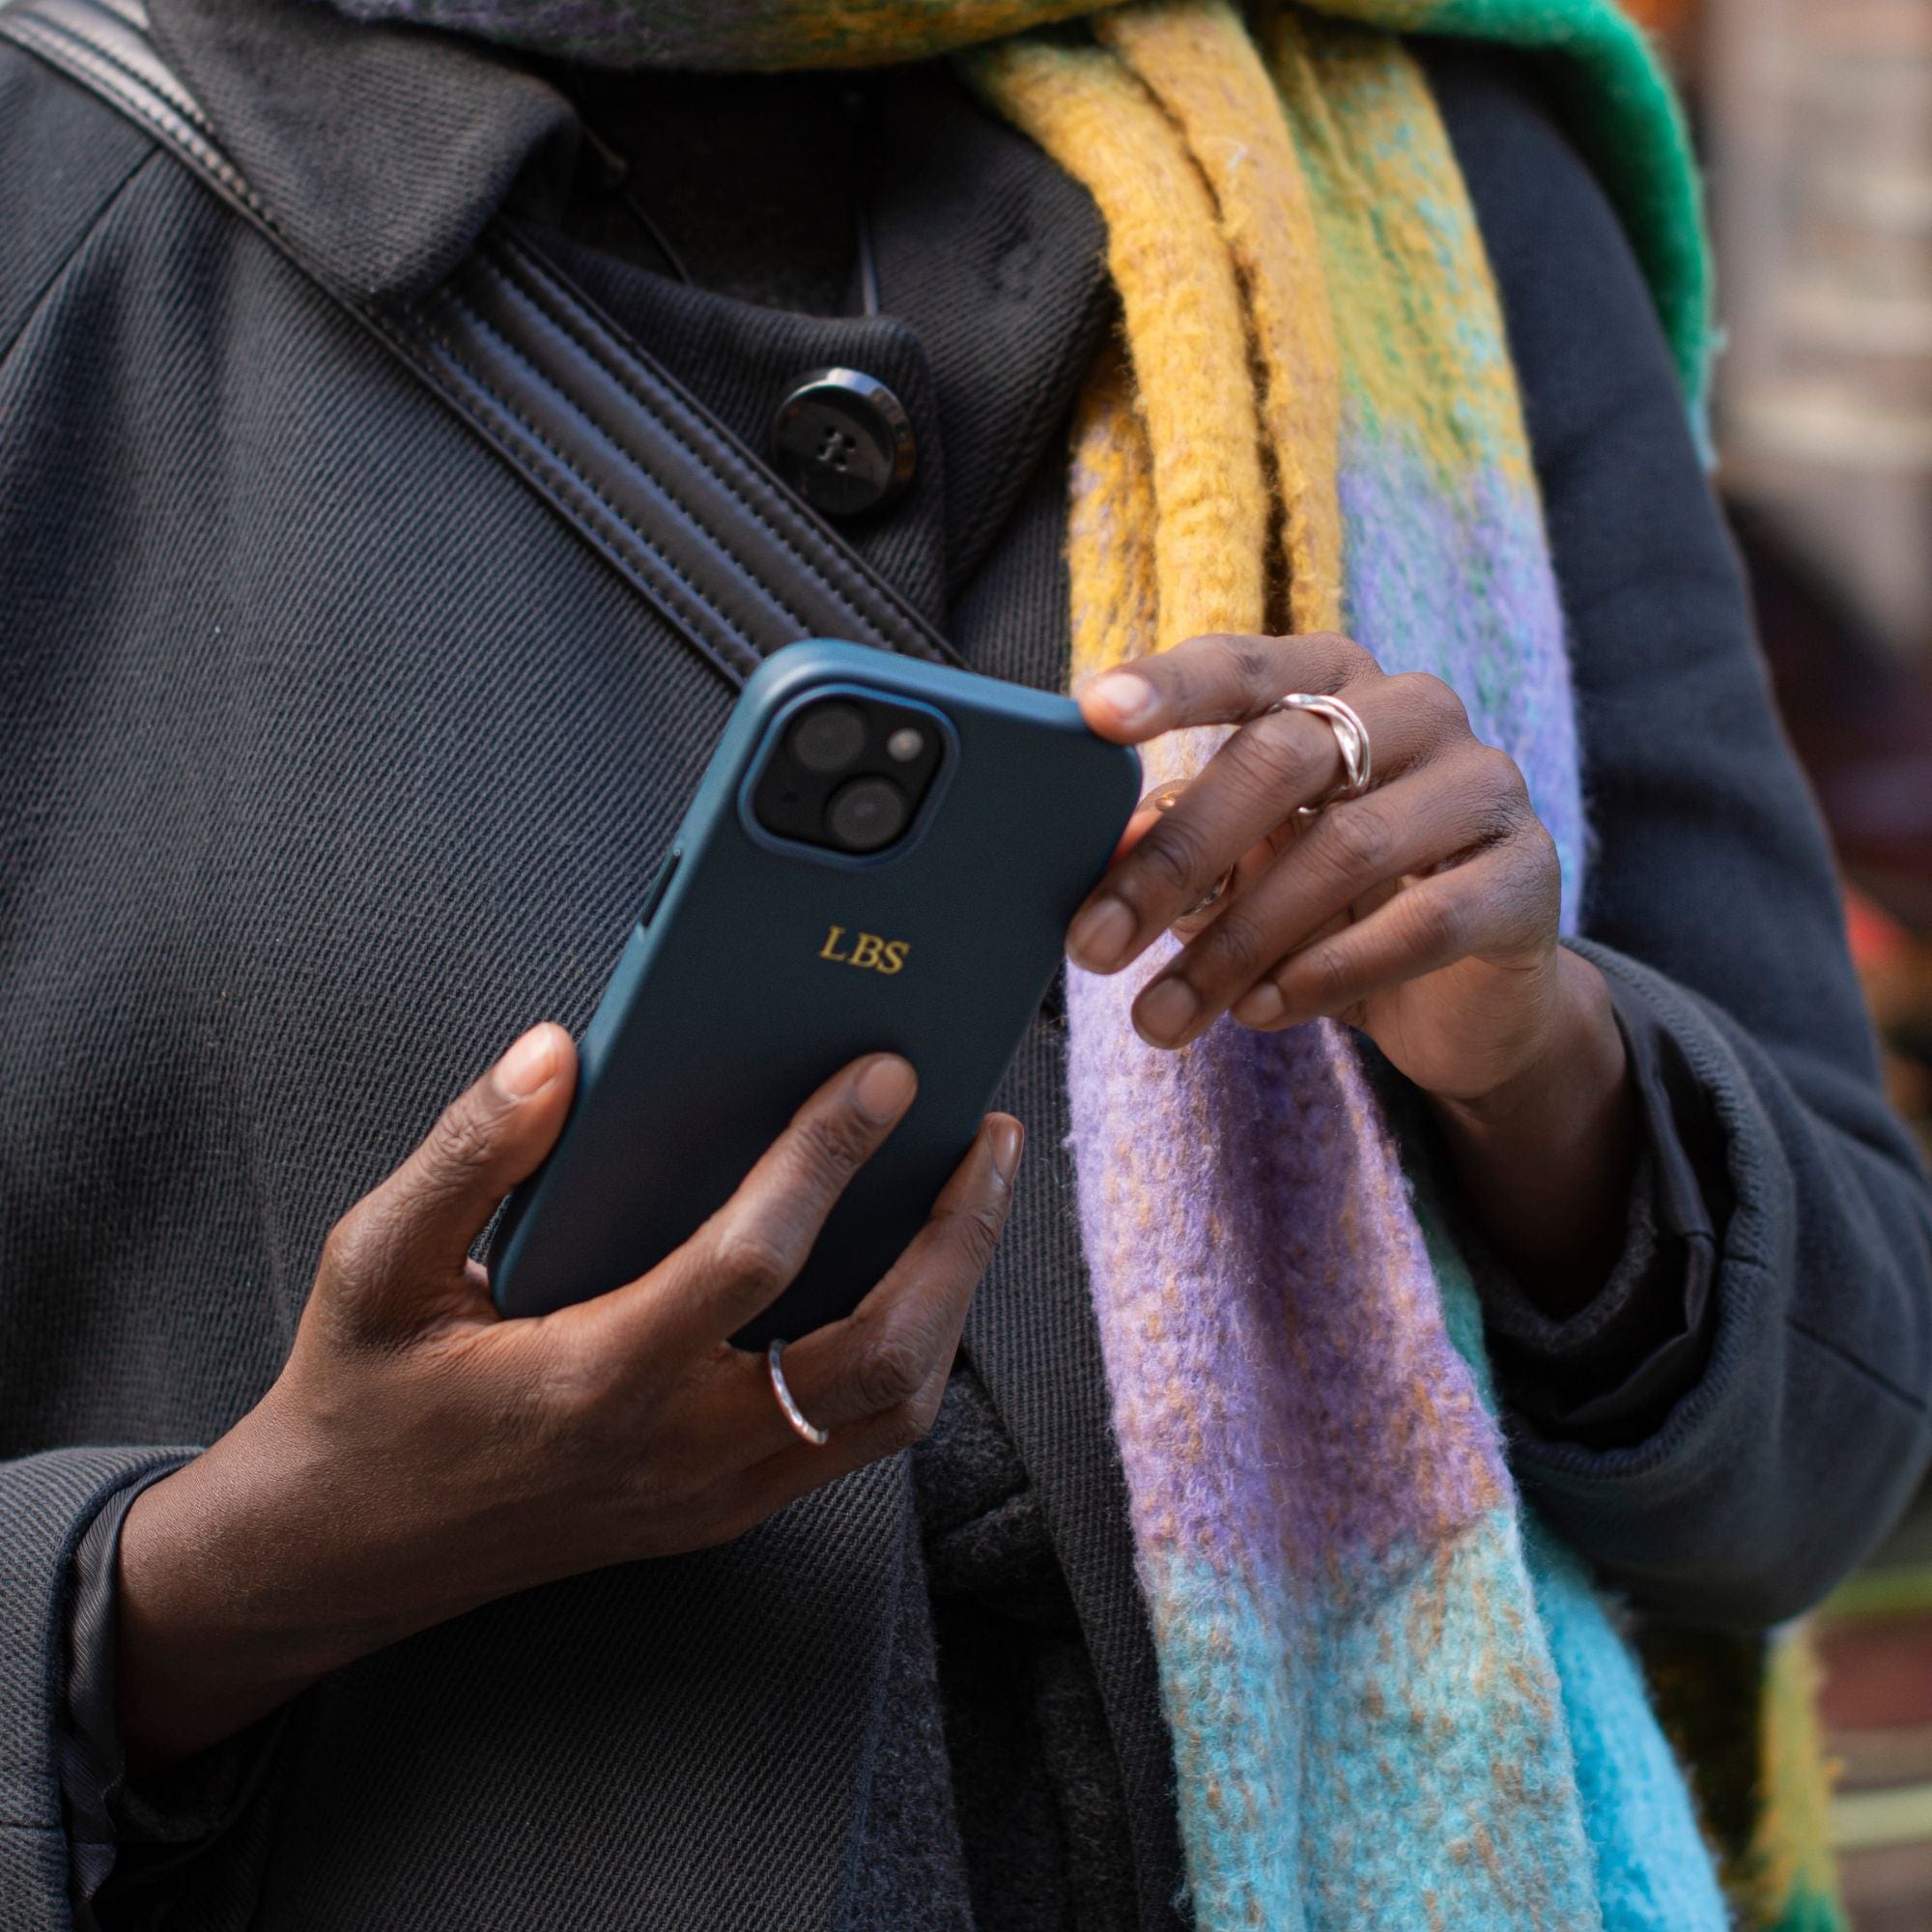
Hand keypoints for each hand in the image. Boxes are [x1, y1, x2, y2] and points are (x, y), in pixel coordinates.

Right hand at [117, 1028, 1021, 1771]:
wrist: (341, 1558)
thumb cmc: (363, 1398)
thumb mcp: (373, 1263)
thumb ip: (466, 1154)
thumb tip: (554, 1054)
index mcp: (593, 1379)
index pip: (750, 1260)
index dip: (826, 1156)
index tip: (883, 1071)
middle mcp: (677, 1451)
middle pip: (879, 1354)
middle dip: (956, 1238)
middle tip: (989, 1139)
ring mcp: (713, 1495)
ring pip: (893, 1408)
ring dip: (952, 1298)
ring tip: (971, 1194)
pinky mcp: (724, 1511)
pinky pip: (858, 1435)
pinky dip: (910, 1348)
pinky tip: (910, 1274)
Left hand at [1070, 630, 1635, 1306]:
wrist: (1464, 998)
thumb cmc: (1329, 909)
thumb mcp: (1244, 869)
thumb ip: (1181, 845)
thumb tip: (1105, 855)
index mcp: (1335, 684)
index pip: (1246, 665)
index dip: (1172, 685)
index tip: (1093, 712)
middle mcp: (1415, 710)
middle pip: (1280, 760)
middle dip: (1174, 861)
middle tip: (1092, 948)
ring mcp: (1483, 785)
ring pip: (1344, 848)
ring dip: (1237, 943)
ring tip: (1164, 1015)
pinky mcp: (1527, 874)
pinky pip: (1423, 921)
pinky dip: (1330, 972)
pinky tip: (1263, 1013)